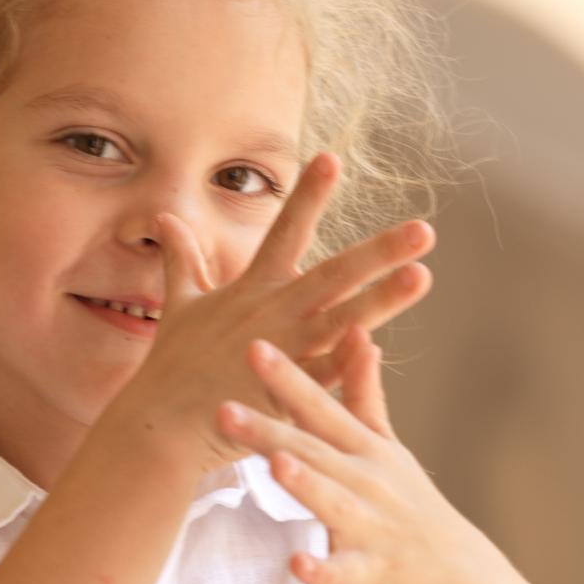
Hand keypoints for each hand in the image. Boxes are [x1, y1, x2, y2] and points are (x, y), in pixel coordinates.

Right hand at [105, 156, 432, 473]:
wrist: (158, 425)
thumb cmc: (172, 367)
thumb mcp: (178, 306)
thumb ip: (182, 260)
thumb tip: (167, 218)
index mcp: (253, 289)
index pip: (285, 231)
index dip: (308, 195)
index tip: (331, 157)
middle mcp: (272, 314)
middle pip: (333, 274)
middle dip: (378, 251)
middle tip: (424, 230)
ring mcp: (279, 353)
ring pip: (339, 322)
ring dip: (381, 300)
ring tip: (421, 277)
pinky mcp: (280, 396)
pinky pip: (321, 379)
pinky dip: (344, 366)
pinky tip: (376, 350)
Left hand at [221, 340, 498, 583]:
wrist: (463, 578)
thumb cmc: (414, 508)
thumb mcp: (389, 449)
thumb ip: (364, 396)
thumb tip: (358, 334)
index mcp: (365, 450)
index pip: (320, 408)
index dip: (288, 380)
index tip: (252, 347)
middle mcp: (367, 482)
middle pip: (312, 452)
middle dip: (270, 430)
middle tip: (223, 408)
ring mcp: (370, 529)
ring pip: (332, 504)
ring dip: (305, 484)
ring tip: (276, 464)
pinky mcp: (372, 575)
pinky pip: (343, 573)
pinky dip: (323, 570)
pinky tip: (298, 564)